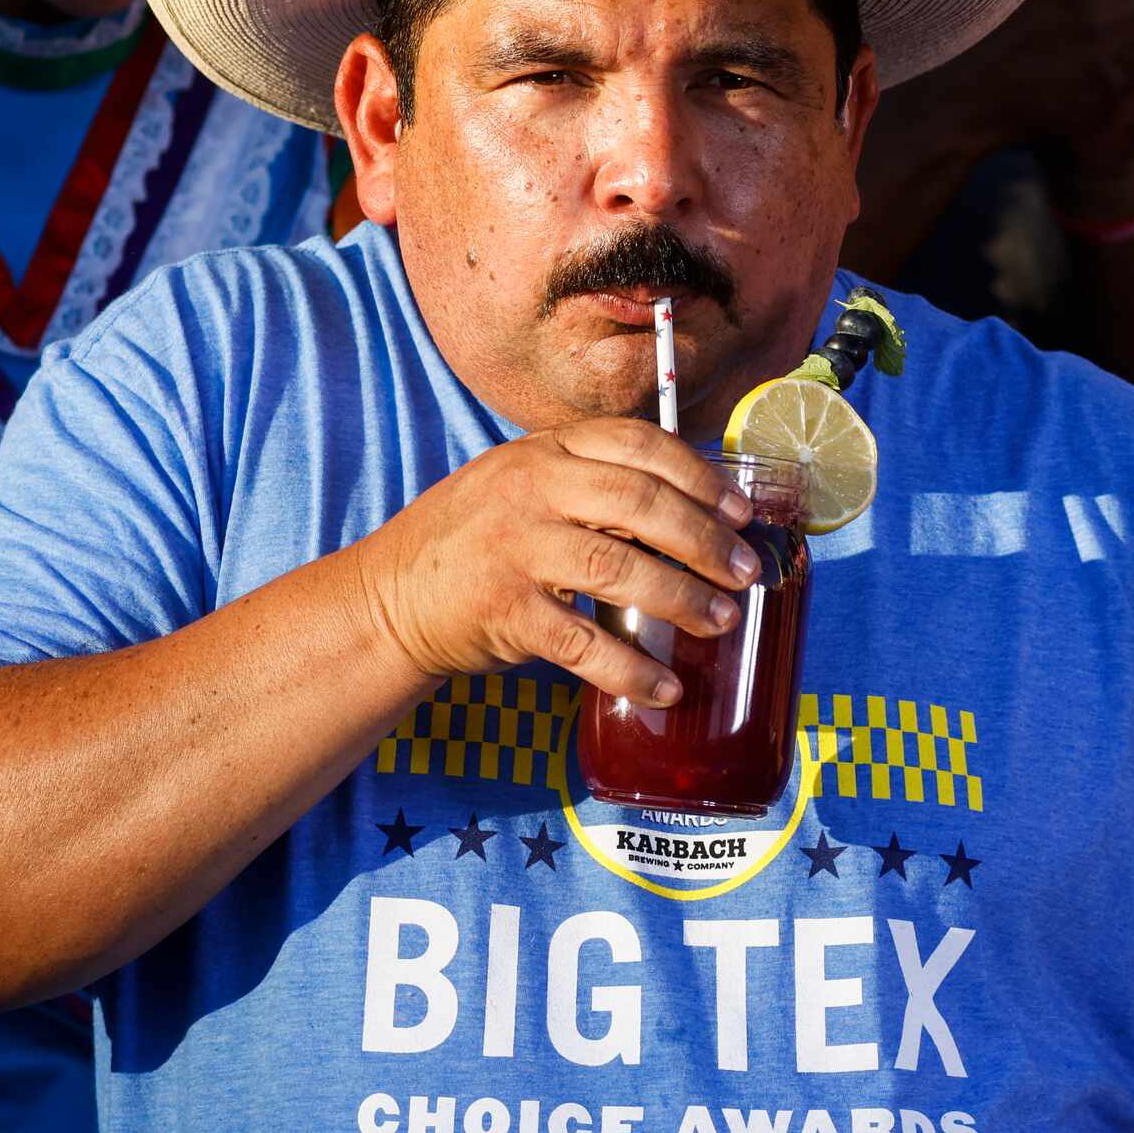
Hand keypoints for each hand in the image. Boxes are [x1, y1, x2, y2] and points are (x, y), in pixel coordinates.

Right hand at [350, 419, 757, 705]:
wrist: (386, 599)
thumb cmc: (477, 542)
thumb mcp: (526, 486)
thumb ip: (594, 485)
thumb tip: (699, 514)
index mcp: (545, 451)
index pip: (639, 445)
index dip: (701, 476)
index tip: (742, 512)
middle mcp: (530, 490)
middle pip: (640, 503)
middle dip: (706, 539)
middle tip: (747, 573)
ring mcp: (513, 550)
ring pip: (618, 568)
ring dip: (682, 598)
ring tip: (722, 621)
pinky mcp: (502, 613)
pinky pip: (582, 644)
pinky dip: (630, 669)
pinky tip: (665, 687)